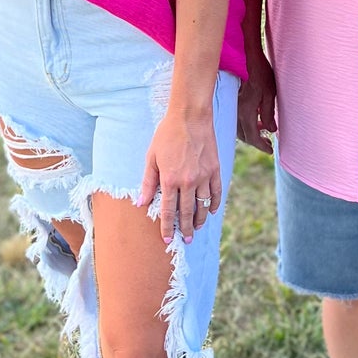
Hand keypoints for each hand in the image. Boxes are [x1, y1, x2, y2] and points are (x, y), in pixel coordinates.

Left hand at [139, 106, 222, 244]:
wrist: (190, 116)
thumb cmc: (167, 135)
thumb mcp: (152, 158)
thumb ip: (148, 182)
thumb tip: (141, 203)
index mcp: (169, 180)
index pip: (168, 211)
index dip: (167, 228)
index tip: (167, 239)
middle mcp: (188, 182)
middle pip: (187, 212)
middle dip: (185, 229)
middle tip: (186, 240)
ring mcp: (204, 176)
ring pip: (203, 205)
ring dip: (199, 219)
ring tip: (196, 228)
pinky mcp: (216, 170)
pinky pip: (216, 192)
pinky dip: (215, 204)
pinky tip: (211, 211)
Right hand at [237, 53, 276, 153]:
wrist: (247, 57)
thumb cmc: (262, 73)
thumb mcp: (270, 93)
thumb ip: (268, 114)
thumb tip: (271, 130)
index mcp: (246, 111)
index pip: (252, 136)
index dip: (261, 146)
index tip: (271, 150)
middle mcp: (236, 111)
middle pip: (243, 135)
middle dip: (256, 141)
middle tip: (269, 143)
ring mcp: (233, 105)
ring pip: (238, 128)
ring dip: (250, 133)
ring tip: (264, 129)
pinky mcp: (232, 101)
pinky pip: (236, 119)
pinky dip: (246, 124)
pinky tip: (255, 119)